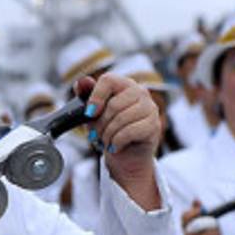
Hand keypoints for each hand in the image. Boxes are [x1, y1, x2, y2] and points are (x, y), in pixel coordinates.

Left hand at [75, 73, 161, 209]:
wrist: (125, 155)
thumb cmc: (108, 130)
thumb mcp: (92, 114)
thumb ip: (86, 96)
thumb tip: (81, 82)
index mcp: (124, 85)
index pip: (108, 80)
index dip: (95, 96)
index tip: (89, 113)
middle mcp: (140, 92)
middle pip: (113, 105)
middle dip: (100, 124)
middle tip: (96, 135)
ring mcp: (150, 108)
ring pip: (121, 119)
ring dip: (107, 135)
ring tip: (106, 141)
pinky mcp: (154, 125)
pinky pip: (129, 132)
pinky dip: (116, 142)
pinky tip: (115, 146)